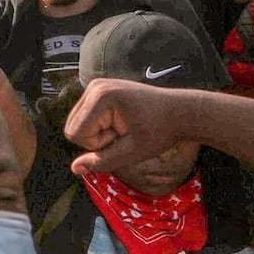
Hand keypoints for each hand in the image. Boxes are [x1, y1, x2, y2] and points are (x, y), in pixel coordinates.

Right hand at [63, 78, 196, 176]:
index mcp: (101, 97)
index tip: (124, 137)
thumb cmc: (160, 132)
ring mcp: (96, 85)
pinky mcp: (100, 88)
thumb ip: (101, 161)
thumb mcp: (132, 152)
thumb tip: (74, 169)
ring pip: (76, 122)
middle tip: (124, 134)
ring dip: (98, 132)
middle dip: (96, 138)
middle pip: (72, 127)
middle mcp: (94, 86)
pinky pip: (85, 115)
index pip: (75, 134)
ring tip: (124, 127)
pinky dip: (99, 124)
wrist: (181, 112)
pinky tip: (121, 121)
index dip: (98, 145)